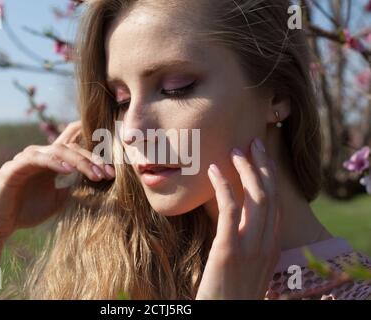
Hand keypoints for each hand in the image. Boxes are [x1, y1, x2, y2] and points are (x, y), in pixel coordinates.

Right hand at [0, 120, 115, 240]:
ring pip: (58, 151)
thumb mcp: (59, 199)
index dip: (94, 151)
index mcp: (51, 161)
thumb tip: (97, 183)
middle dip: (92, 160)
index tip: (112, 167)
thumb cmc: (28, 211)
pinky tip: (67, 170)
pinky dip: (53, 162)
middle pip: (71, 148)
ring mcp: (26, 158)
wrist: (0, 225)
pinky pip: (36, 159)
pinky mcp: (13, 167)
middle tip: (108, 174)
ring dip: (79, 161)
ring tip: (95, 175)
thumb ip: (74, 188)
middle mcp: (40, 155)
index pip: (74, 146)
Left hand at [196, 138, 280, 299]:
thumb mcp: (244, 267)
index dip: (270, 178)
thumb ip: (243, 244)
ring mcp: (250, 247)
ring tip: (236, 150)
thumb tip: (230, 220)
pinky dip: (224, 185)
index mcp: (271, 249)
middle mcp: (266, 245)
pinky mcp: (229, 250)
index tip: (261, 159)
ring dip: (247, 169)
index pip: (276, 205)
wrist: (224, 317)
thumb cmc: (228, 294)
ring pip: (257, 197)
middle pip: (270, 195)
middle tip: (253, 143)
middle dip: (263, 166)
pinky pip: (230, 209)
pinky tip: (214, 170)